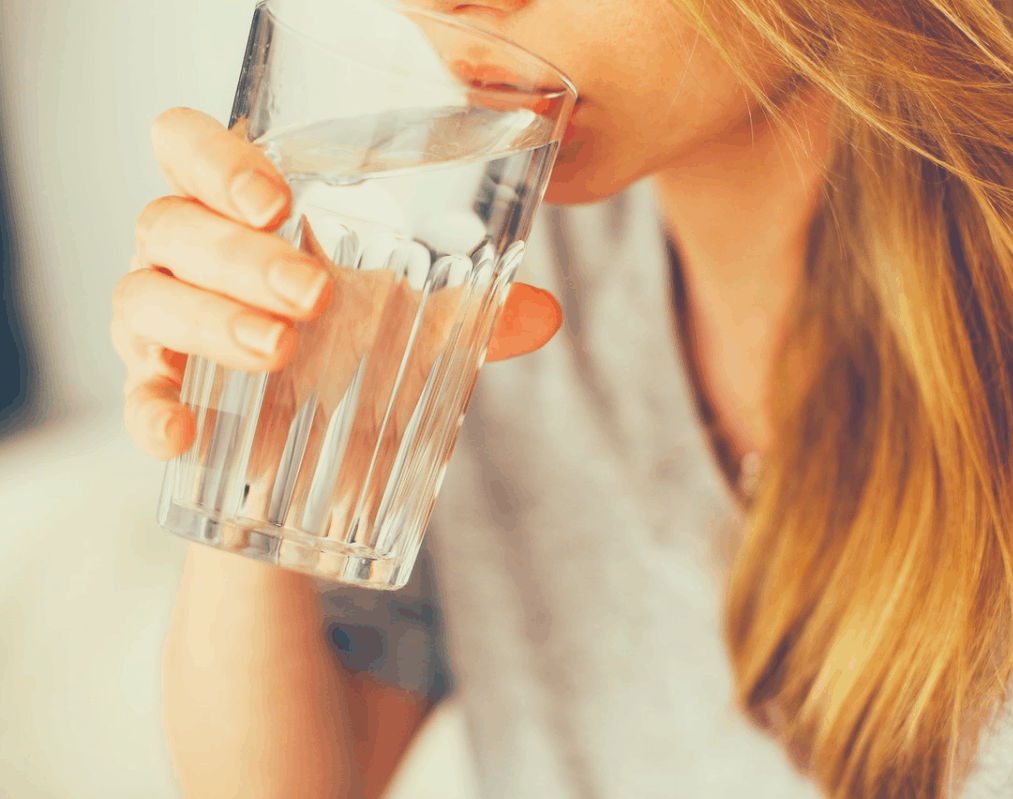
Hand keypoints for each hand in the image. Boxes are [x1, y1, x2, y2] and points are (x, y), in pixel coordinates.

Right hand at [113, 107, 561, 461]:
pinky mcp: (157, 393)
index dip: (216, 158)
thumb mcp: (415, 327)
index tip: (278, 201)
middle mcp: (188, 255)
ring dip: (209, 319)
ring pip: (143, 295)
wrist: (315, 454)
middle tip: (313, 294)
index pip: (189, 147)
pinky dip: (150, 410)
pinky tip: (181, 434)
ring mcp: (161, 323)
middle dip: (239, 254)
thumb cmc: (353, 353)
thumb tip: (546, 314)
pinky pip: (133, 395)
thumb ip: (473, 314)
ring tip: (281, 350)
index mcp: (242, 214)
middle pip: (170, 221)